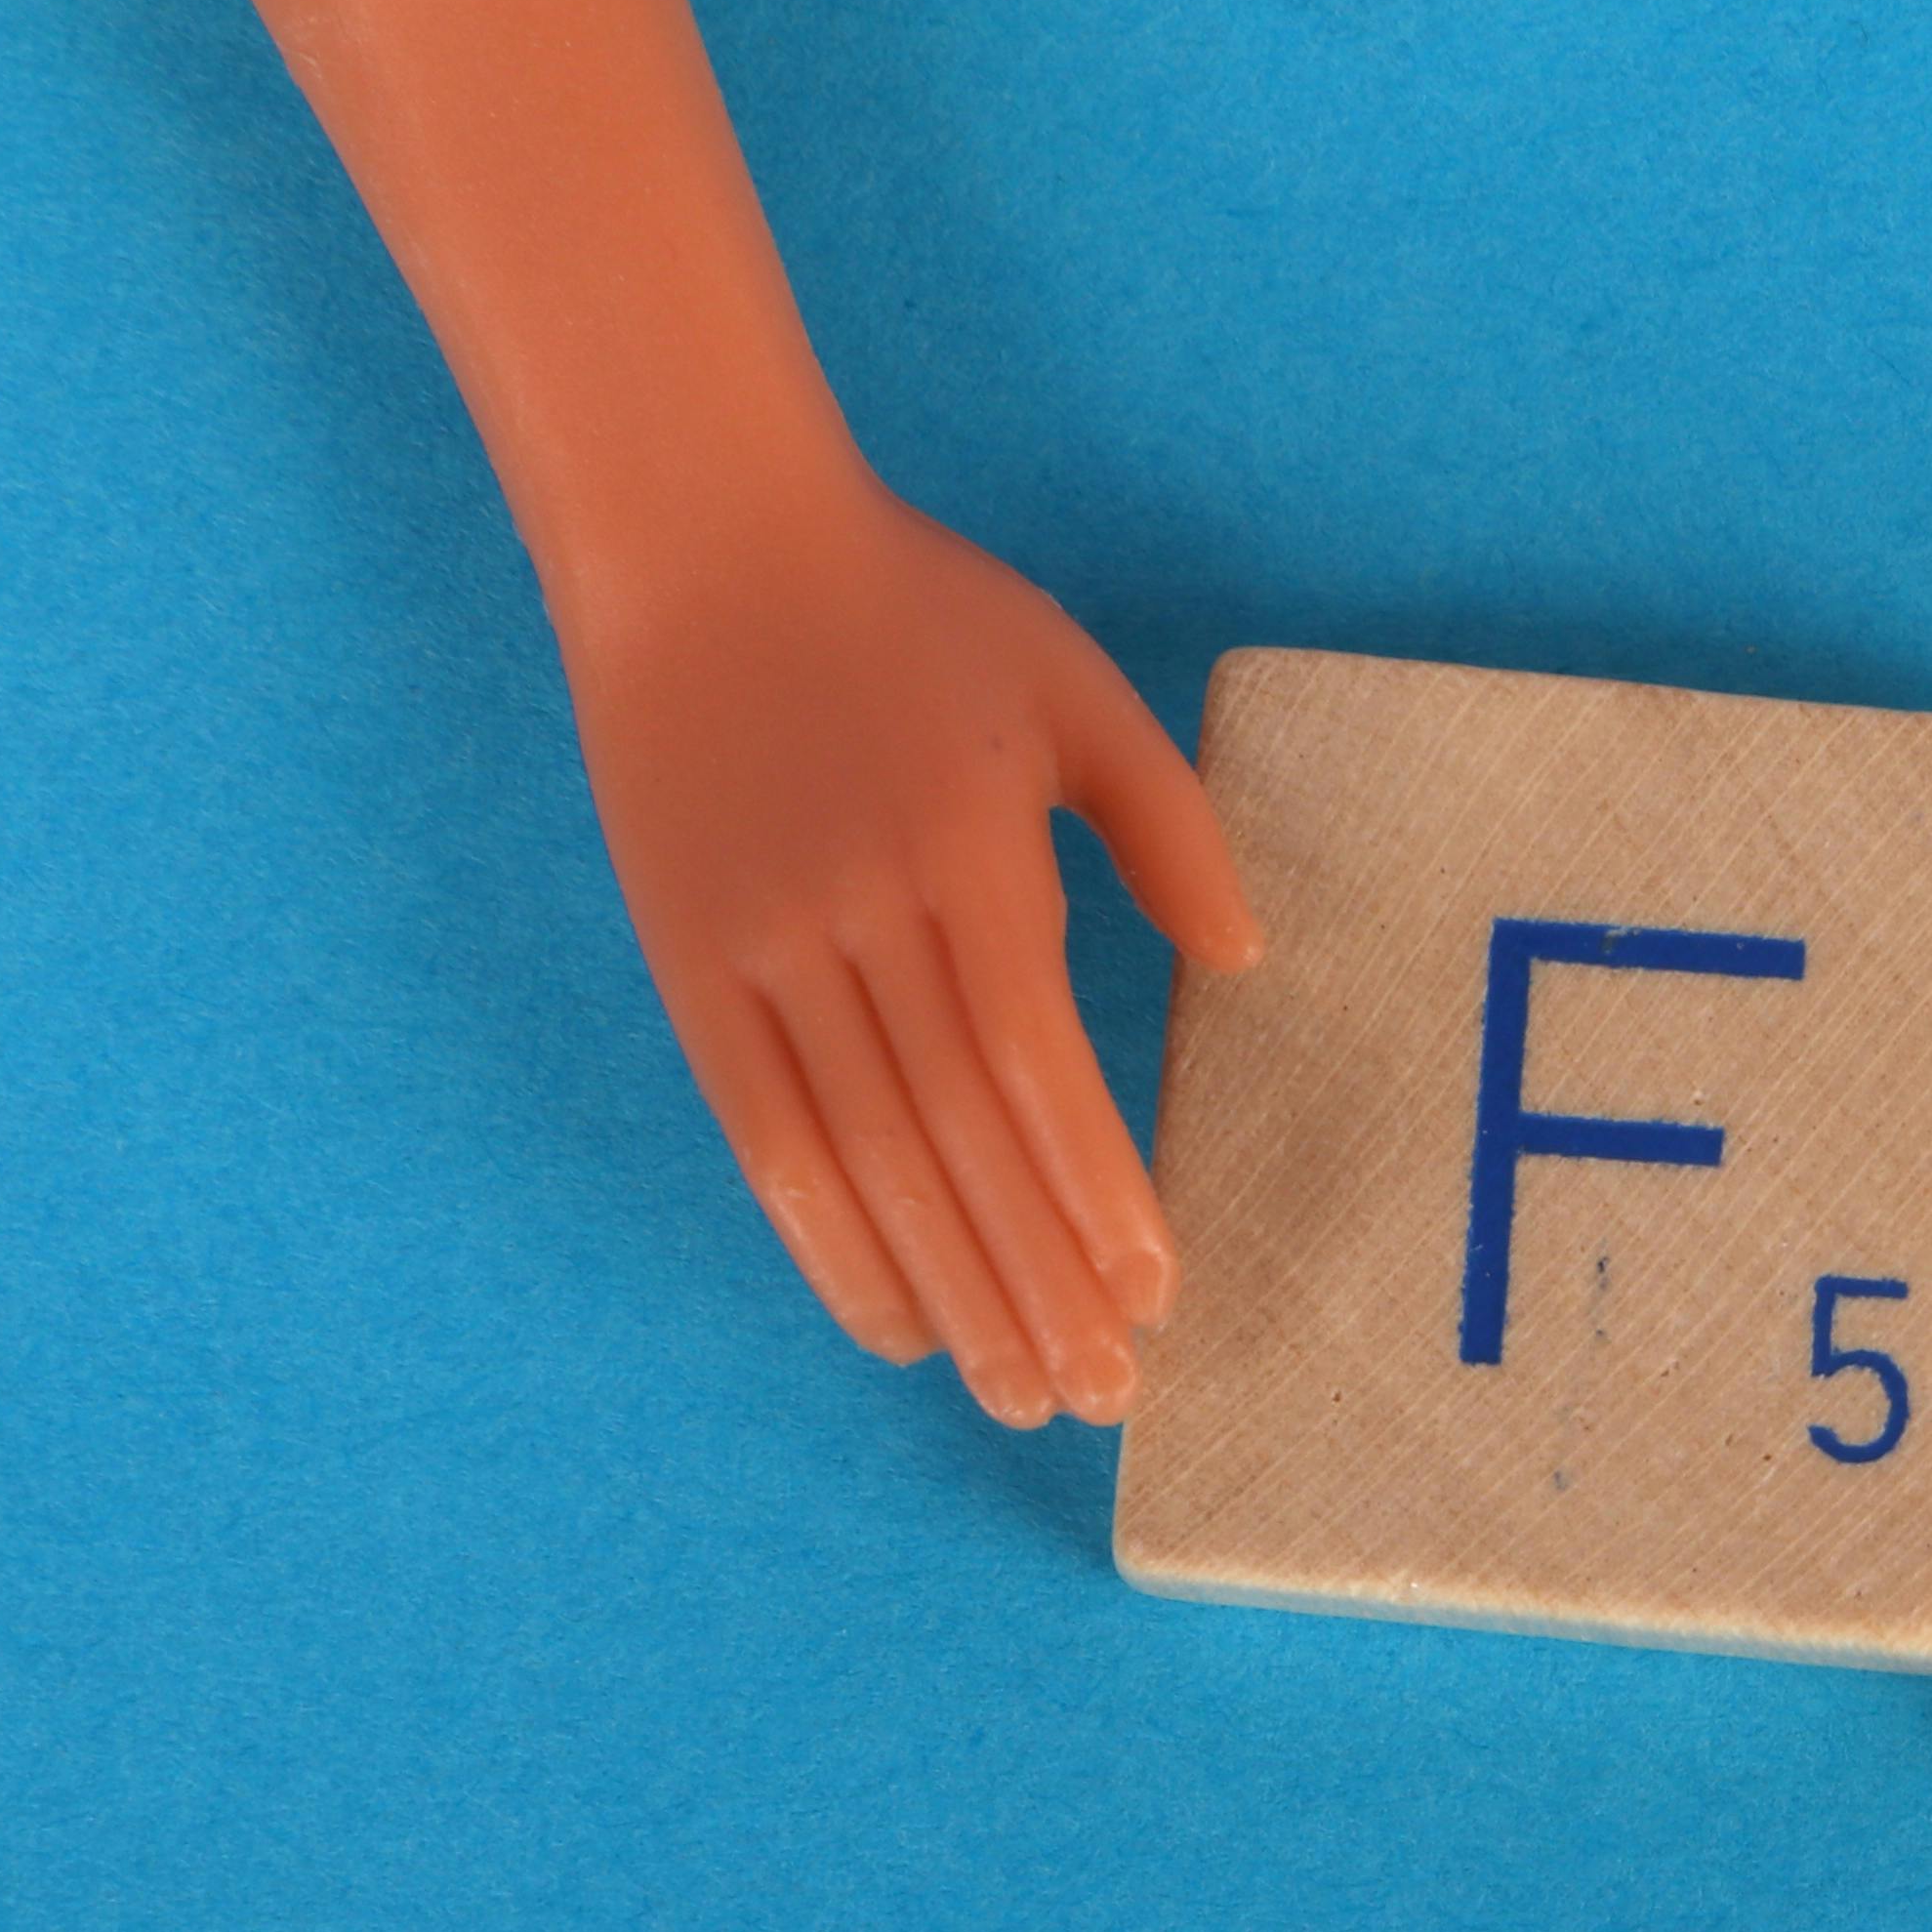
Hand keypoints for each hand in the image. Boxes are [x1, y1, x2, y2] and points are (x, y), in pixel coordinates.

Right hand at [555, 479, 1259, 1423]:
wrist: (700, 538)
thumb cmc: (914, 610)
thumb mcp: (1074, 689)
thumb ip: (1167, 826)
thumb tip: (1240, 966)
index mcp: (969, 849)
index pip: (1036, 1061)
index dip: (1091, 1187)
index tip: (1151, 1293)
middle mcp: (863, 910)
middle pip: (955, 1136)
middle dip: (1035, 1278)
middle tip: (1100, 1393)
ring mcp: (764, 941)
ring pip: (862, 1153)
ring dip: (945, 1285)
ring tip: (1015, 1388)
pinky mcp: (690, 958)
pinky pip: (761, 1128)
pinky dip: (824, 1237)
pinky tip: (893, 1320)